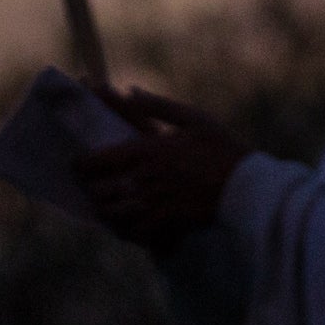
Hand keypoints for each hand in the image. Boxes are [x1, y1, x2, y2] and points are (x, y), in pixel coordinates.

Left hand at [76, 88, 250, 249]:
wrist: (246, 190)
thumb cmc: (222, 149)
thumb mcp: (192, 118)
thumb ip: (156, 105)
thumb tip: (128, 91)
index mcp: (146, 150)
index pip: (96, 161)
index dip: (79, 164)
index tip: (77, 163)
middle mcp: (144, 180)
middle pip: (98, 191)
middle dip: (89, 189)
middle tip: (89, 185)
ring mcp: (153, 206)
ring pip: (110, 215)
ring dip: (103, 210)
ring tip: (103, 204)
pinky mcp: (164, 227)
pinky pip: (130, 234)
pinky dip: (122, 229)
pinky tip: (124, 223)